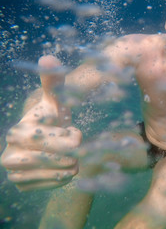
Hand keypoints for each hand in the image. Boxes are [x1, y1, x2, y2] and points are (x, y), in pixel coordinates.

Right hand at [1, 55, 81, 190]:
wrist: (47, 141)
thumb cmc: (52, 119)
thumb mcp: (55, 101)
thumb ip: (53, 82)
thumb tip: (48, 58)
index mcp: (16, 132)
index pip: (46, 139)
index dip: (67, 137)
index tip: (75, 133)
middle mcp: (8, 154)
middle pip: (48, 158)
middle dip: (69, 153)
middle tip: (78, 149)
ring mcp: (13, 172)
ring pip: (50, 174)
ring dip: (69, 166)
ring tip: (74, 159)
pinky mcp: (22, 185)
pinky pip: (49, 186)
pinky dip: (63, 178)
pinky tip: (65, 169)